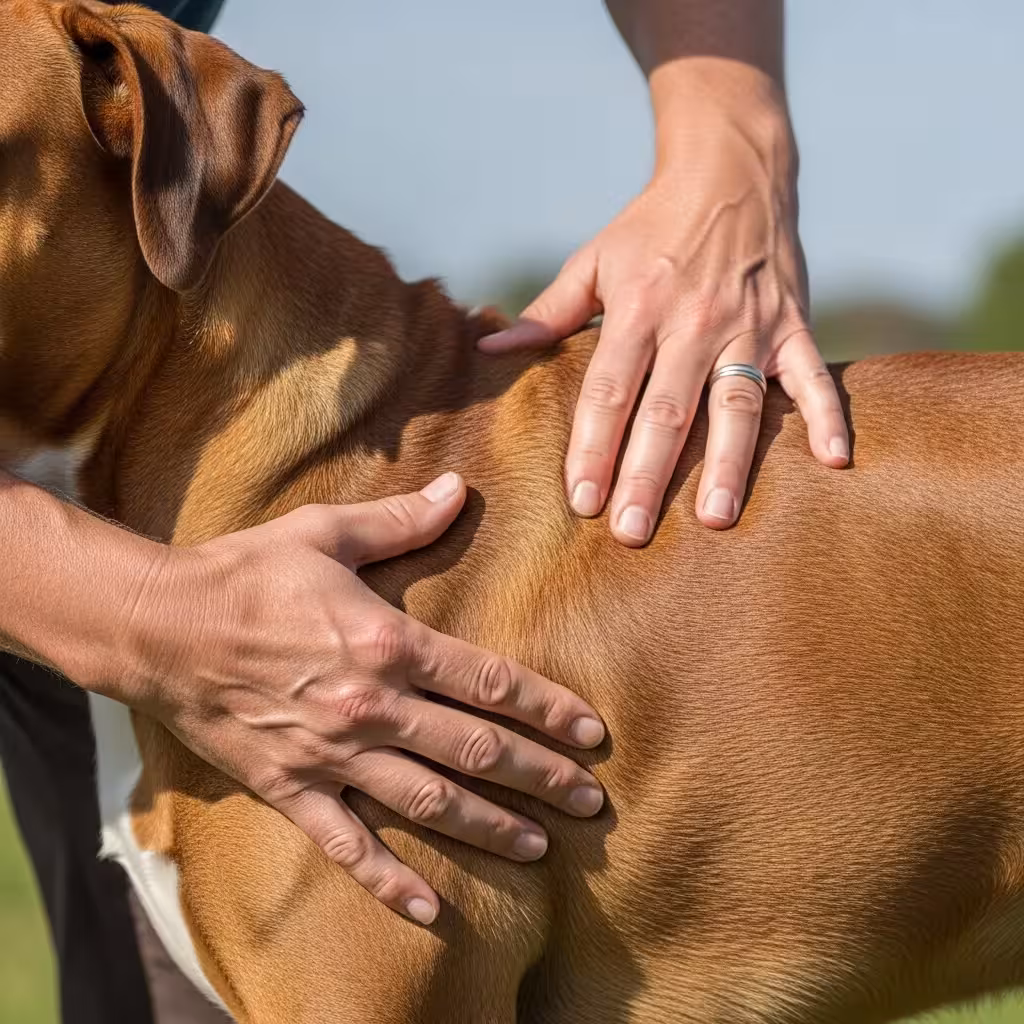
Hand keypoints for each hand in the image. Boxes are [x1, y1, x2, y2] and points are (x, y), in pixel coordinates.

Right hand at [109, 473, 605, 924]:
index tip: (590, 733)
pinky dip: (389, 881)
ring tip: (541, 847)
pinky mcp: (292, 789)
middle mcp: (371, 708)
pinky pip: (347, 846)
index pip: (489, 683)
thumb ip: (401, 520)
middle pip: (474, 750)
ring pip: (429, 803)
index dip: (547, 710)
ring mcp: (332, 757)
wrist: (161, 627)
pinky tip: (431, 909)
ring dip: (490, 826)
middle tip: (590, 800)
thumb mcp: (327, 533)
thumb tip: (457, 488)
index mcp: (388, 644)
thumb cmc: (249, 574)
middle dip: (539, 776)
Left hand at [480, 75, 848, 544]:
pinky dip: (828, 417)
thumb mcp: (594, 259)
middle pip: (667, 410)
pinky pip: (815, 376)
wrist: (730, 168)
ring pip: (736, 405)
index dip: (593, 446)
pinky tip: (834, 464)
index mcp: (639, 306)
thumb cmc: (651, 226)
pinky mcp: (793, 325)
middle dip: (647, 474)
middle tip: (631, 531)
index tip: (580, 499)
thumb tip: (491, 350)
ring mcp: (749, 326)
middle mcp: (694, 320)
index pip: (610, 390)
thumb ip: (547, 313)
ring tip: (714, 520)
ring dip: (727, 464)